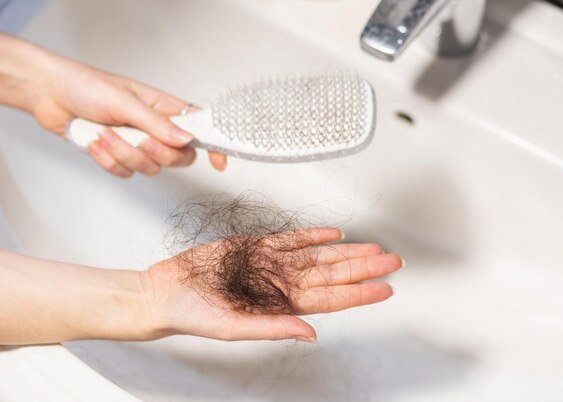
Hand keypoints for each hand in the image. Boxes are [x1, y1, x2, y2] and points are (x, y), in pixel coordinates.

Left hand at [0, 33, 225, 176]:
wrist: (50, 94)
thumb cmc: (87, 86)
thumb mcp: (125, 101)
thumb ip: (156, 123)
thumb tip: (186, 140)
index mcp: (165, 109)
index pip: (200, 128)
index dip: (213, 146)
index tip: (219, 163)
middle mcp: (156, 129)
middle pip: (178, 157)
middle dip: (157, 154)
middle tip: (140, 140)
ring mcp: (137, 144)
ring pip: (150, 168)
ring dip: (124, 154)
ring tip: (103, 133)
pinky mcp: (118, 157)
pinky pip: (125, 173)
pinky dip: (108, 161)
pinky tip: (94, 143)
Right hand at [142, 228, 402, 341]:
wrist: (165, 292)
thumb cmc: (192, 315)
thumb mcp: (233, 327)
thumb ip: (273, 328)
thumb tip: (309, 334)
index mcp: (280, 304)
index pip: (331, 298)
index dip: (360, 293)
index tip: (386, 289)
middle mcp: (281, 283)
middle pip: (333, 274)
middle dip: (364, 268)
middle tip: (393, 261)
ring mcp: (271, 264)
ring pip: (318, 255)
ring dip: (346, 251)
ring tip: (372, 248)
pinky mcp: (256, 246)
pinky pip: (292, 239)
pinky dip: (314, 235)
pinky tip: (333, 234)